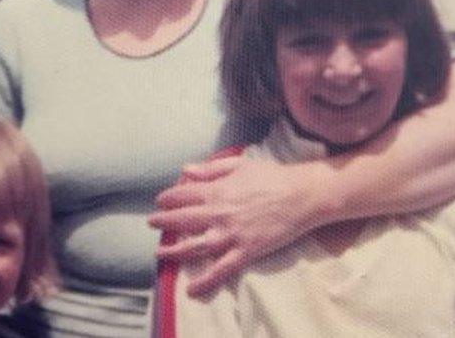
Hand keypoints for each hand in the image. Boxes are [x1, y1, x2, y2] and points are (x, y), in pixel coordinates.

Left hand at [148, 157, 318, 297]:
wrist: (303, 194)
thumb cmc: (273, 176)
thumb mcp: (240, 164)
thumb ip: (210, 169)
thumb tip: (185, 170)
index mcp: (217, 191)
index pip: (183, 195)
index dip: (168, 198)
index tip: (161, 201)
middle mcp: (219, 214)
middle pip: (182, 220)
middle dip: (163, 221)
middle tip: (151, 222)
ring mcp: (231, 235)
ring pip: (194, 247)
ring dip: (173, 251)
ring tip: (160, 252)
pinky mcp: (246, 251)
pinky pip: (221, 269)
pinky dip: (205, 281)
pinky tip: (191, 289)